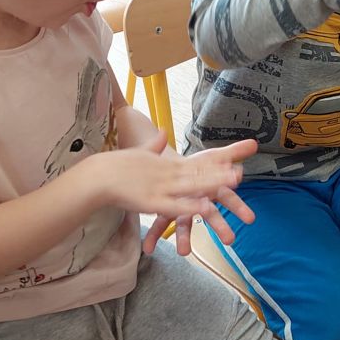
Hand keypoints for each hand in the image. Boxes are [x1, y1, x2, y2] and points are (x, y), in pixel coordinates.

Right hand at [98, 134, 250, 220]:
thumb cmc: (117, 166)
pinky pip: (175, 206)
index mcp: (166, 164)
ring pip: (193, 186)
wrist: (98, 175)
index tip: (234, 160)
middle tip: (241, 172)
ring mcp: (161, 187)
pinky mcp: (152, 202)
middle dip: (220, 174)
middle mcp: (168, 174)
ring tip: (234, 183)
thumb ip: (155, 145)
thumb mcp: (141, 153)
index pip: (195, 163)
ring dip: (214, 184)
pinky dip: (190, 206)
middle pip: (199, 174)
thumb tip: (163, 132)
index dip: (214, 163)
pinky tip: (205, 207)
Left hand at [142, 140, 258, 255]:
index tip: (250, 218)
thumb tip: (254, 143)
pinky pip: (159, 224)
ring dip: (184, 238)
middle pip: (211, 214)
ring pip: (185, 224)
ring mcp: (181, 208)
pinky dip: (154, 235)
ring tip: (184, 252)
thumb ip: (234, 152)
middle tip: (230, 239)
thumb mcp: (216, 157)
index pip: (230, 198)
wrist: (173, 168)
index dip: (240, 207)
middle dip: (220, 227)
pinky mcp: (165, 211)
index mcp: (211, 188)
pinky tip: (148, 248)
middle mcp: (198, 201)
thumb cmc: (197, 167)